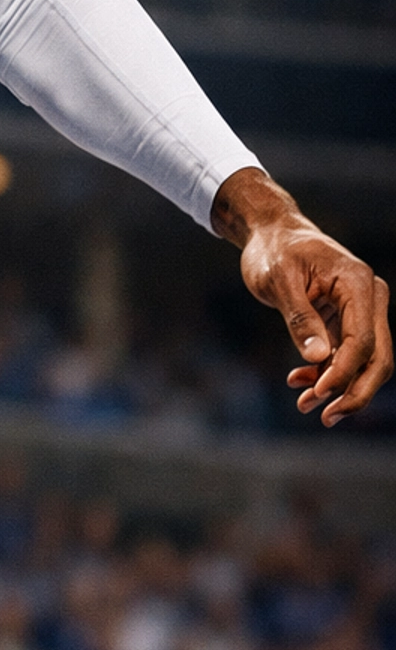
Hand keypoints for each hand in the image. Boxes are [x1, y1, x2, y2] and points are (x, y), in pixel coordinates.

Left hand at [213, 167, 391, 424]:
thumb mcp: (278, 280)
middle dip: (353, 391)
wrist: (271, 233)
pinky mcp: (348, 320)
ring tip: (305, 406)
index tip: (318, 393)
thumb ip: (299, 318)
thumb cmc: (274, 250)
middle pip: (378, 357)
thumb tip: (319, 358)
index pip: (363, 340)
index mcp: (358, 283)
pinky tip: (300, 383)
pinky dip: (327, 373)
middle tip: (326, 417)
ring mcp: (361, 310)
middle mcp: (370, 297)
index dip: (343, 371)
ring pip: (365, 361)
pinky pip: (347, 355)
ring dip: (339, 387)